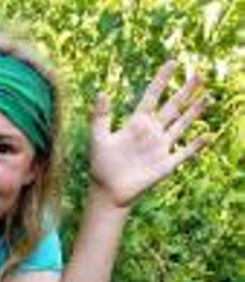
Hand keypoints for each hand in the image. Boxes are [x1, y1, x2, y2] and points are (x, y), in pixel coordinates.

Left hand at [90, 61, 208, 208]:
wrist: (108, 192)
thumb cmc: (101, 166)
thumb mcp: (99, 138)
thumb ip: (100, 116)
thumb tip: (102, 92)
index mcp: (136, 123)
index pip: (152, 96)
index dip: (162, 79)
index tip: (172, 62)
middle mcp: (152, 132)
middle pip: (172, 107)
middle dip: (186, 91)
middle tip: (199, 74)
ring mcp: (160, 147)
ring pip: (181, 124)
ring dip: (195, 112)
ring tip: (208, 97)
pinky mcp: (166, 164)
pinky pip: (185, 152)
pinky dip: (196, 145)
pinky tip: (209, 135)